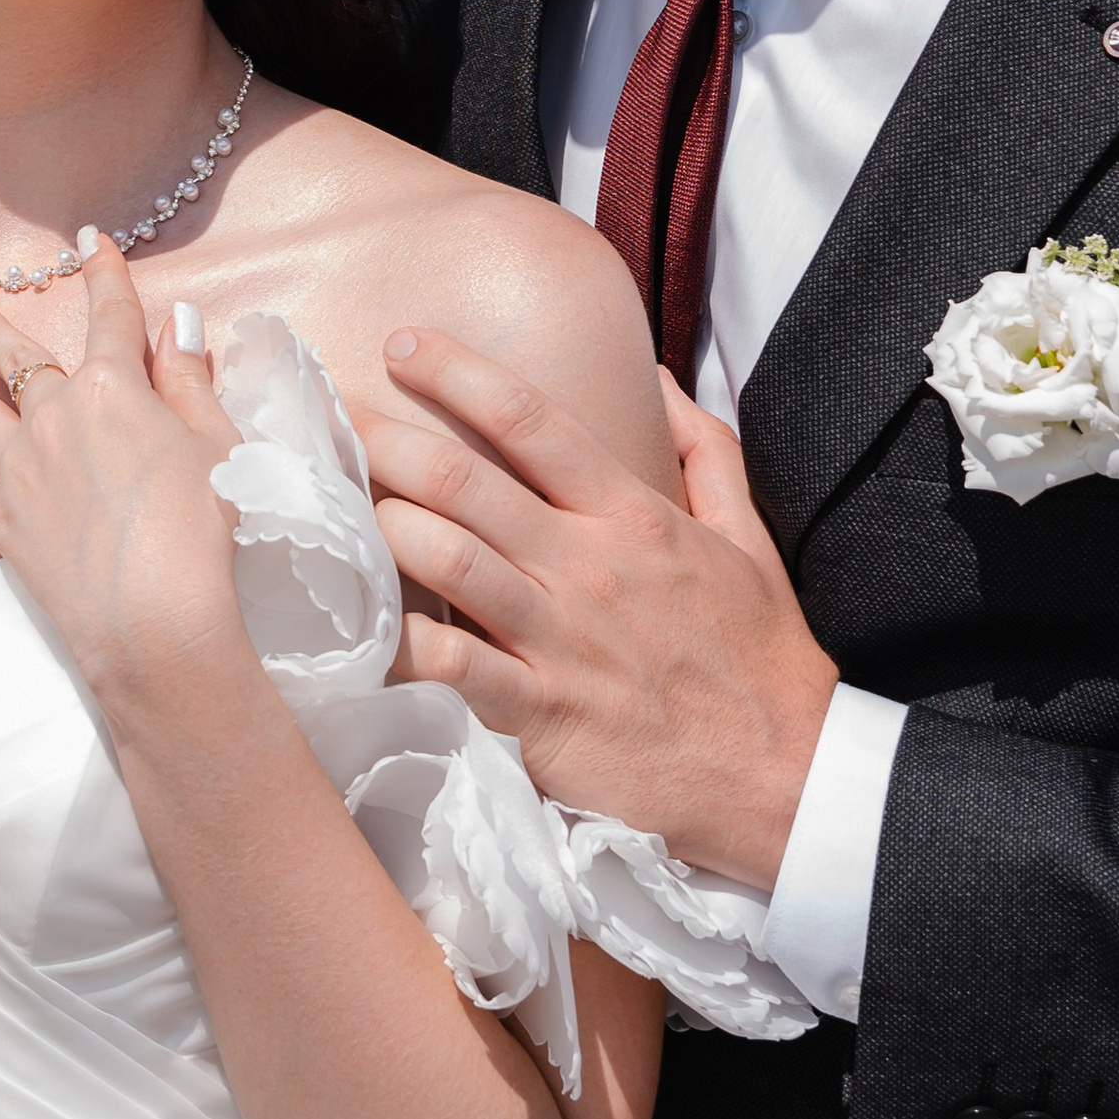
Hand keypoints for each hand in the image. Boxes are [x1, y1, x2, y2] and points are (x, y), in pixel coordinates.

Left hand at [0, 240, 242, 701]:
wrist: (154, 618)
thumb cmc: (202, 529)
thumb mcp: (216, 444)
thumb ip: (190, 381)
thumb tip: (179, 321)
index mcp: (117, 389)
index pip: (112, 317)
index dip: (103, 274)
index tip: (87, 242)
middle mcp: (57, 417)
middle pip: (17, 359)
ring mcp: (20, 469)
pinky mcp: (1, 521)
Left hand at [359, 340, 837, 890]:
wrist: (788, 774)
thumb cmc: (760, 658)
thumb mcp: (748, 538)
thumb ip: (705, 451)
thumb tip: (659, 379)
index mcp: (631, 517)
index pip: (530, 421)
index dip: (456, 373)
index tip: (402, 344)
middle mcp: (587, 566)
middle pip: (464, 481)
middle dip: (386, 439)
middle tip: (330, 417)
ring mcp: (560, 640)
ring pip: (449, 560)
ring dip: (385, 529)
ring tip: (339, 513)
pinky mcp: (543, 715)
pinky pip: (455, 670)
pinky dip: (404, 643)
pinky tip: (365, 624)